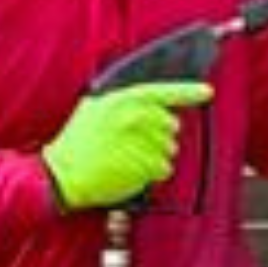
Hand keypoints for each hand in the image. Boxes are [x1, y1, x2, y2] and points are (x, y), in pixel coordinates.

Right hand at [43, 81, 211, 212]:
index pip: (165, 91)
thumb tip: (149, 103)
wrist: (61, 174)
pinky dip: (152, 173)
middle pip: (171, 125)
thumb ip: (122, 102)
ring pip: (169, 149)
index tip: (207, 92)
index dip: (189, 92)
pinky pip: (164, 169)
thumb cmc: (76, 143)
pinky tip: (131, 172)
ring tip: (126, 159)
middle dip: (159, 135)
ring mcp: (145, 142)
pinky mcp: (147, 165)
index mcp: (126, 100)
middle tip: (134, 144)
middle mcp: (139, 118)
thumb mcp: (94, 109)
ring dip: (155, 155)